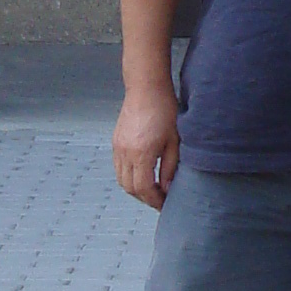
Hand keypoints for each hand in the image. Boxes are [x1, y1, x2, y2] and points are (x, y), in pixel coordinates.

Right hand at [112, 84, 180, 207]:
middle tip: (160, 200)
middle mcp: (125, 152)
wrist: (146, 87)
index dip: (155, 200)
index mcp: (141, 153)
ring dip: (136, 188)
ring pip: (121, 180)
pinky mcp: (116, 141)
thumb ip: (170, 168)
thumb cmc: (164, 109)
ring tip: (152, 188)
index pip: (144, 189)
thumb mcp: (174, 141)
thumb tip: (166, 188)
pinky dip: (129, 176)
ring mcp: (118, 147)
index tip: (165, 203)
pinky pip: (118, 167)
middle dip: (145, 198)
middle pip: (130, 188)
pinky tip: (143, 173)